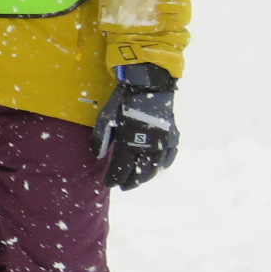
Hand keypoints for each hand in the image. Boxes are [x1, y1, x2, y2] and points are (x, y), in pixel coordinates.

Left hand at [93, 63, 177, 189]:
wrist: (149, 85)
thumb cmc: (124, 100)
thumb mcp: (106, 117)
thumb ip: (101, 138)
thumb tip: (98, 156)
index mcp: (129, 141)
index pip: (121, 169)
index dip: (115, 179)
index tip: (109, 184)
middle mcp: (148, 145)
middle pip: (140, 173)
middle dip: (130, 182)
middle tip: (123, 187)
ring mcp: (163, 142)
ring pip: (155, 168)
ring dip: (146, 177)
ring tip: (137, 180)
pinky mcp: (172, 136)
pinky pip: (169, 156)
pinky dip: (162, 165)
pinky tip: (157, 168)